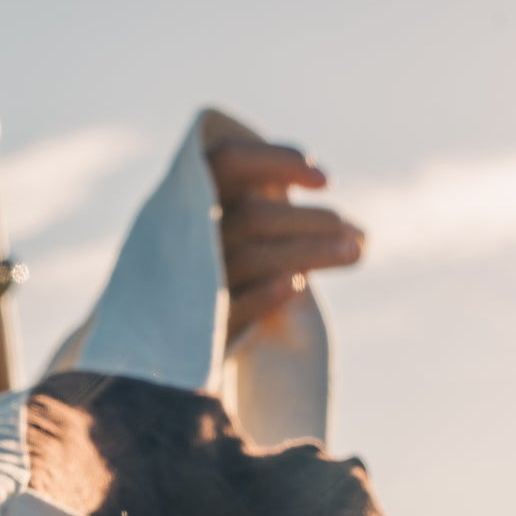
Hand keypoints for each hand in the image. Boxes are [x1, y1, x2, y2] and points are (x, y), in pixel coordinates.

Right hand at [202, 111, 365, 344]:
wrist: (155, 354)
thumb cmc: (204, 287)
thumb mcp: (224, 240)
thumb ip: (263, 218)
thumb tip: (341, 226)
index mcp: (184, 204)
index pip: (228, 162)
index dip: (278, 161)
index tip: (327, 179)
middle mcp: (180, 238)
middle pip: (253, 216)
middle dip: (313, 221)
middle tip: (360, 235)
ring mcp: (185, 286)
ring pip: (250, 257)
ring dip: (310, 251)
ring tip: (357, 252)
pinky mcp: (193, 332)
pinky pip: (230, 309)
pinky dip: (264, 294)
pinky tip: (297, 285)